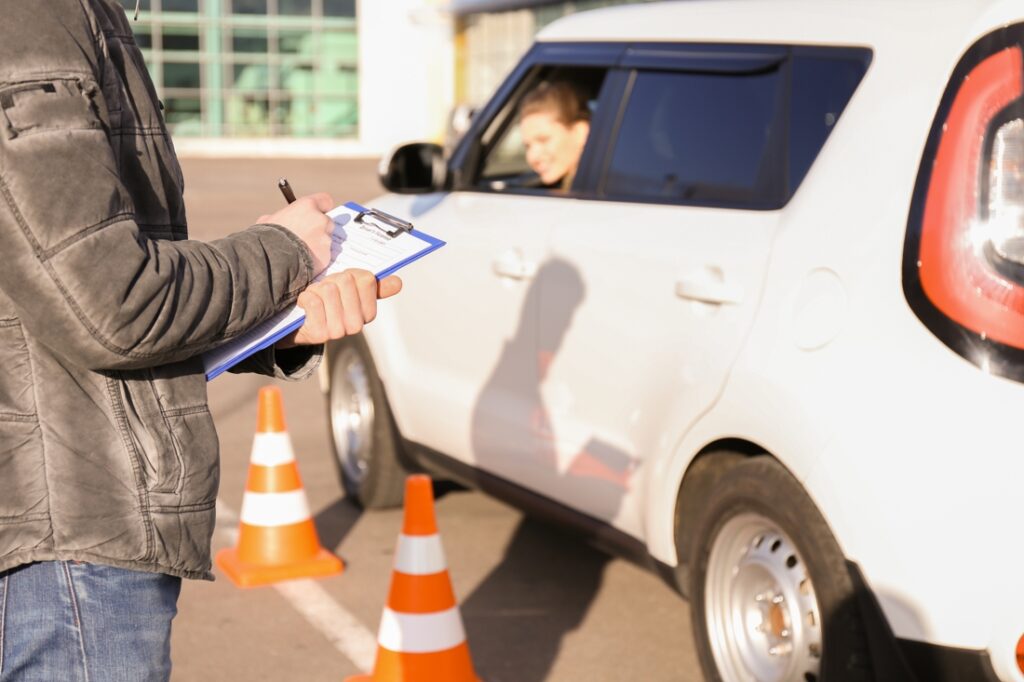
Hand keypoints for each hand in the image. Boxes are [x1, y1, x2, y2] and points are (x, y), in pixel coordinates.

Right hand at [256, 193, 334, 272]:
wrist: (272, 260)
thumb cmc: (267, 237)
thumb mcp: (268, 221)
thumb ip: (280, 217)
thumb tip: (277, 219)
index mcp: (307, 206)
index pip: (325, 200)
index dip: (321, 207)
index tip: (317, 213)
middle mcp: (320, 220)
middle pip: (326, 222)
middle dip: (319, 229)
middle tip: (306, 237)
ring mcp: (325, 239)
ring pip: (325, 241)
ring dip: (317, 245)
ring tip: (300, 252)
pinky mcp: (327, 256)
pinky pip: (324, 256)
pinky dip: (316, 259)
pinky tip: (303, 262)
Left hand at [276, 269, 402, 347]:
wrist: (297, 325)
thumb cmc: (325, 302)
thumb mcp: (349, 290)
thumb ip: (374, 286)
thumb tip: (398, 283)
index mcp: (368, 312)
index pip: (367, 279)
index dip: (349, 275)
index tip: (340, 284)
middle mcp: (357, 325)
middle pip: (346, 281)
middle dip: (331, 280)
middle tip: (324, 293)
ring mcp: (339, 331)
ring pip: (329, 290)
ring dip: (316, 289)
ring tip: (315, 299)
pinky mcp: (319, 335)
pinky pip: (314, 302)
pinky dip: (306, 297)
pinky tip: (305, 305)